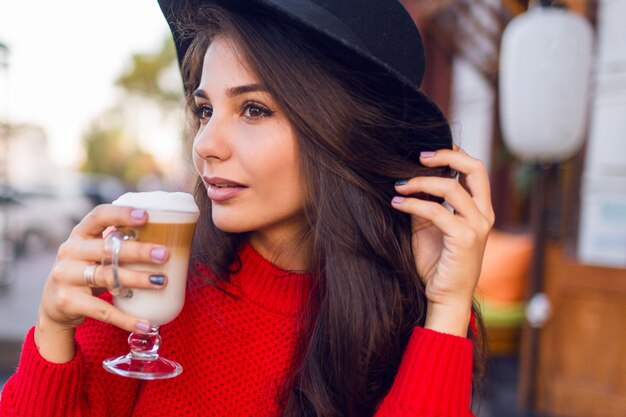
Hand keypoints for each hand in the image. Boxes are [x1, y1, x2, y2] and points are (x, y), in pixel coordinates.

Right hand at [35, 205, 169, 361]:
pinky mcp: (68, 302)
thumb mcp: (95, 253)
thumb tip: (168, 238)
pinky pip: (103, 311)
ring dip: (137, 279)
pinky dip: (127, 319)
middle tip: (165, 254)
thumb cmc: (87, 271)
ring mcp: (66, 277)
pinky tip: (147, 324)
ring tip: (161, 282)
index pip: (99, 216)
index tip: (146, 216)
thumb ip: (118, 245)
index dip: (121, 214)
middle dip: (139, 251)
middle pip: (107, 249)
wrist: (54, 305)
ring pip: (107, 277)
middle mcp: (69, 252)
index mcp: (80, 234)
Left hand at [391, 147, 493, 335]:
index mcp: (479, 209)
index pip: (475, 170)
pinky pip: (437, 211)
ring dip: (420, 182)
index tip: (426, 152)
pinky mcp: (464, 238)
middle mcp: (484, 215)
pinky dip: (414, 204)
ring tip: (398, 186)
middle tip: (419, 157)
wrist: (444, 298)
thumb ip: (425, 204)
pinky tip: (397, 204)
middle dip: (446, 156)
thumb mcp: (428, 227)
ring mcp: (477, 226)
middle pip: (476, 168)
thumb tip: (408, 180)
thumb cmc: (436, 264)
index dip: (454, 154)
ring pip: (451, 188)